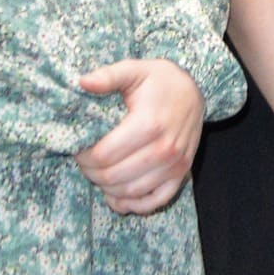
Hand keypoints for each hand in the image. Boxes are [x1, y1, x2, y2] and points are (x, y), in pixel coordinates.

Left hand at [75, 58, 204, 215]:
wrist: (195, 90)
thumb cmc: (160, 80)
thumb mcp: (135, 70)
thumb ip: (108, 76)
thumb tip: (83, 82)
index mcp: (149, 124)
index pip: (104, 156)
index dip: (83, 156)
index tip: (78, 148)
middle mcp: (165, 149)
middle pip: (113, 177)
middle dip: (91, 172)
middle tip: (85, 161)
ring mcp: (175, 165)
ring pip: (130, 192)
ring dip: (108, 188)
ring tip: (99, 172)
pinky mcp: (181, 174)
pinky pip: (155, 201)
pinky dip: (134, 205)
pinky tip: (118, 196)